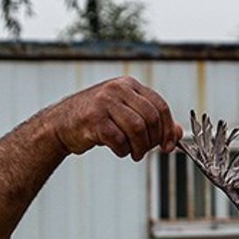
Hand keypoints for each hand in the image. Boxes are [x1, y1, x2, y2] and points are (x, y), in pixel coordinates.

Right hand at [46, 76, 183, 160]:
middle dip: (152, 140)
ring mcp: (104, 102)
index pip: (159, 105)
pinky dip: (122, 150)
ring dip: (139, 148)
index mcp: (128, 85)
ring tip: (134, 154)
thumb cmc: (96, 120)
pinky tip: (118, 150)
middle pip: (150, 118)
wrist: (60, 124)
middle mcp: (117, 89)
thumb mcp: (126, 114)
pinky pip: (118, 139)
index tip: (168, 146)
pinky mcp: (93, 119)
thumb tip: (178, 133)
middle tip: (145, 152)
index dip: (167, 129)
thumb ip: (152, 121)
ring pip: (137, 128)